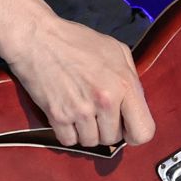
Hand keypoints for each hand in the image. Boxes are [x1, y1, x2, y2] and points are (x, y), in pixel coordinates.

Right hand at [2, 17, 155, 148]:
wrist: (37, 38)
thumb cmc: (76, 41)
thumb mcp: (115, 49)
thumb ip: (130, 77)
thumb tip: (134, 105)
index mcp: (124, 83)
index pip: (143, 131)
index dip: (135, 132)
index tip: (125, 126)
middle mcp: (105, 100)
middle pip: (113, 138)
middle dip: (106, 127)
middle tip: (96, 109)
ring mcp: (81, 110)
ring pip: (91, 142)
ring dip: (86, 131)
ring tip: (80, 109)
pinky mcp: (58, 116)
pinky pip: (69, 141)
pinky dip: (68, 132)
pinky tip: (67, 114)